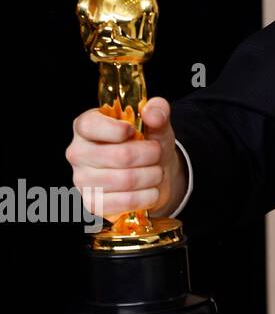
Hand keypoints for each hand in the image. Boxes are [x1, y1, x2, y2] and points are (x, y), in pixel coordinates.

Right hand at [66, 96, 184, 222]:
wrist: (153, 173)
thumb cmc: (147, 143)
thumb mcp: (156, 123)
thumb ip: (157, 110)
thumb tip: (151, 112)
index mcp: (86, 127)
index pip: (90, 126)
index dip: (117, 129)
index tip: (134, 130)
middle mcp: (78, 153)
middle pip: (120, 156)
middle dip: (151, 154)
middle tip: (157, 152)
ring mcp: (82, 180)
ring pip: (127, 180)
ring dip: (153, 175)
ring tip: (156, 170)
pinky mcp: (93, 203)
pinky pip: (126, 202)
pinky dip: (148, 196)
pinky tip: (150, 189)